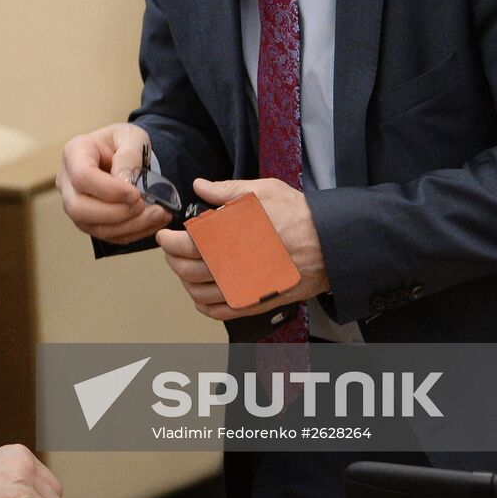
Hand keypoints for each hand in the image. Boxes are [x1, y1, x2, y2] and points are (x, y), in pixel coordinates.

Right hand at [56, 123, 170, 243]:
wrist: (123, 154)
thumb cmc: (124, 142)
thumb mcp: (132, 138)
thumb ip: (129, 157)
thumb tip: (125, 184)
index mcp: (75, 152)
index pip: (82, 177)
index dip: (109, 190)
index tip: (136, 194)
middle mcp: (67, 180)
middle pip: (79, 208)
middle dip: (116, 214)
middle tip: (146, 207)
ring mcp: (74, 203)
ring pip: (92, 226)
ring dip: (129, 226)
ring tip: (158, 215)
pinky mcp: (87, 220)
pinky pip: (106, 235)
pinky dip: (132, 232)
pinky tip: (152, 222)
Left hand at [154, 177, 329, 319]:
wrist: (330, 243)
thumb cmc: (298, 214)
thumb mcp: (263, 191)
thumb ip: (226, 190)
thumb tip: (199, 186)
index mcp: (233, 236)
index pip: (188, 244)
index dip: (170, 240)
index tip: (165, 234)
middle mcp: (236, 264)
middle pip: (188, 269)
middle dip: (172, 258)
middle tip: (170, 248)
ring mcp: (246, 286)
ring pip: (200, 292)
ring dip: (184, 280)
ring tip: (182, 266)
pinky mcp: (257, 301)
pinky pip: (221, 311)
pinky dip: (203, 305)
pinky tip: (199, 294)